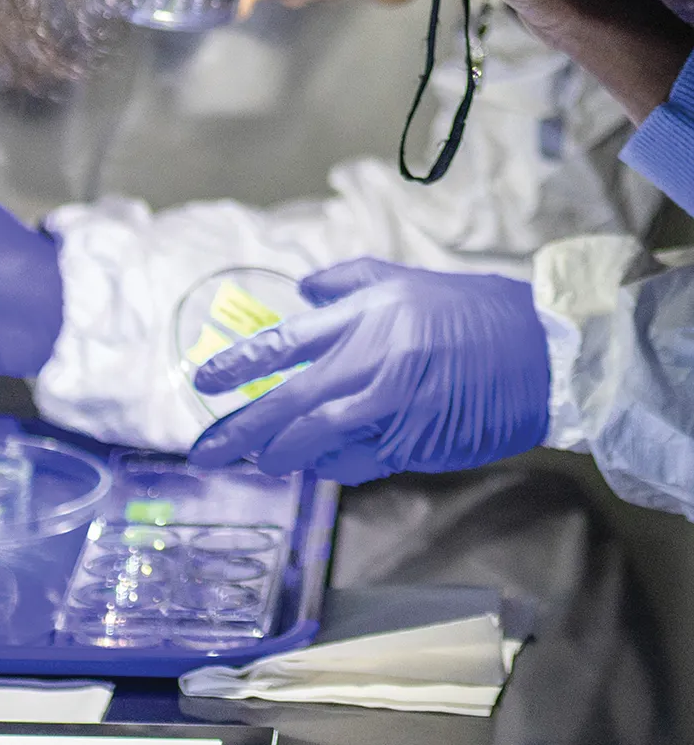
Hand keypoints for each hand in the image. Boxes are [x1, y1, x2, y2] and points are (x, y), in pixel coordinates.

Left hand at [188, 256, 549, 475]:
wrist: (542, 353)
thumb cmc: (474, 312)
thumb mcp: (407, 280)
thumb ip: (349, 281)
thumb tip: (303, 293)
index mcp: (367, 316)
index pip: (285, 344)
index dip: (238, 366)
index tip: (201, 383)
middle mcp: (373, 362)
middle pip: (288, 403)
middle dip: (240, 432)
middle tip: (204, 454)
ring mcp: (393, 408)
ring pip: (318, 441)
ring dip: (284, 455)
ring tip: (262, 460)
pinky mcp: (415, 444)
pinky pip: (360, 460)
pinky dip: (334, 464)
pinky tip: (319, 463)